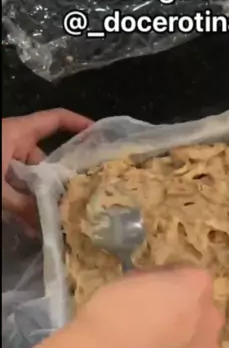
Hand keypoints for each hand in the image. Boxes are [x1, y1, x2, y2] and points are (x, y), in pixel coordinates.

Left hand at [2, 109, 92, 232]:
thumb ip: (24, 207)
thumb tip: (48, 228)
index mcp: (17, 133)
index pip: (55, 119)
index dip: (79, 123)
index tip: (101, 136)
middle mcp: (12, 143)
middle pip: (45, 157)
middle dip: (60, 179)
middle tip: (80, 199)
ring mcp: (2, 160)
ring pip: (29, 178)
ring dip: (40, 198)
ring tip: (58, 219)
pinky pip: (14, 188)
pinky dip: (23, 205)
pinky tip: (32, 227)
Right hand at [74, 266, 223, 347]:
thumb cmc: (108, 318)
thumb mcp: (128, 281)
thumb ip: (155, 283)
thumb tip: (158, 293)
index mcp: (195, 286)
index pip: (191, 276)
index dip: (169, 283)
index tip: (149, 292)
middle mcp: (210, 318)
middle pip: (202, 311)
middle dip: (183, 313)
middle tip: (151, 323)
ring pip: (199, 342)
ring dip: (183, 343)